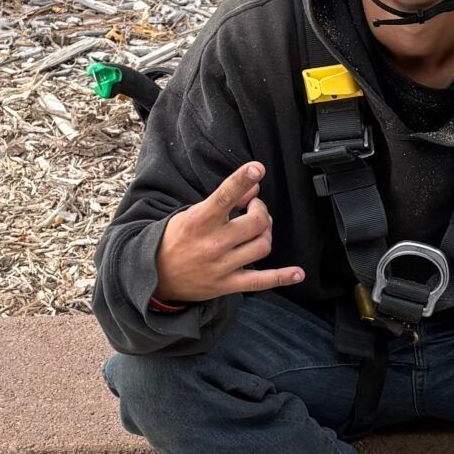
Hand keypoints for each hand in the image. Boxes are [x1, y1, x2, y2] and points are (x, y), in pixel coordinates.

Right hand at [155, 163, 305, 303]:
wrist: (154, 276)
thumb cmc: (176, 239)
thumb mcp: (193, 213)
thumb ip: (225, 199)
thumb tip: (254, 185)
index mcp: (199, 221)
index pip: (224, 196)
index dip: (242, 180)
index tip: (257, 168)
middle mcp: (212, 243)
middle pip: (256, 222)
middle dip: (261, 210)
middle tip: (254, 209)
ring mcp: (222, 266)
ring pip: (262, 245)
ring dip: (266, 233)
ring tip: (258, 230)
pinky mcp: (228, 284)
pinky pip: (262, 281)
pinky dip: (282, 277)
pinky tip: (298, 273)